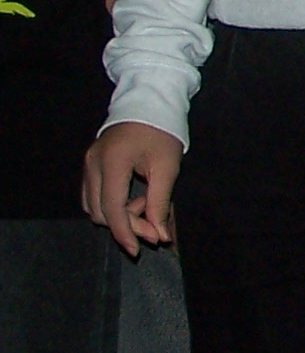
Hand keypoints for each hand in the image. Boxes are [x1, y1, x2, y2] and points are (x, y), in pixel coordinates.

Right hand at [83, 122, 182, 254]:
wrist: (150, 103)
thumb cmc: (163, 131)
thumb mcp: (167, 167)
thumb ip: (160, 203)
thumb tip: (160, 235)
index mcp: (112, 162)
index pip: (111, 209)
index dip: (124, 233)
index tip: (138, 249)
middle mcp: (92, 164)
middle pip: (99, 211)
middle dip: (126, 224)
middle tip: (154, 223)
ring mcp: (87, 164)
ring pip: (92, 206)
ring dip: (117, 215)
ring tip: (145, 204)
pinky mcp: (89, 164)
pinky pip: (92, 195)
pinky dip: (110, 204)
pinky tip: (133, 198)